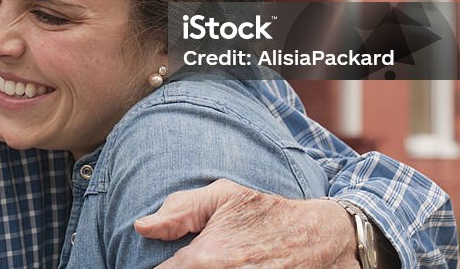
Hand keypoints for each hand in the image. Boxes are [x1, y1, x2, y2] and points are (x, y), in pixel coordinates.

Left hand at [134, 179, 358, 267]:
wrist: (318, 237)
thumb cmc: (266, 213)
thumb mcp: (224, 197)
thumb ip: (179, 210)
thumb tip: (141, 227)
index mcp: (204, 259)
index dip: (157, 267)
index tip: (157, 261)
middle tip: (190, 257)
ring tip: (213, 260)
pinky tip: (224, 266)